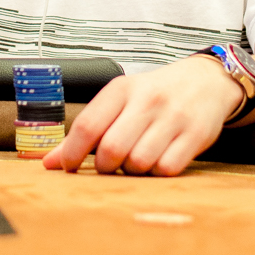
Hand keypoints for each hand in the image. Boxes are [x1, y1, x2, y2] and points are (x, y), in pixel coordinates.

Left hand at [42, 56, 242, 175]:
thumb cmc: (153, 95)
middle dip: (105, 166)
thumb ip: (86, 131)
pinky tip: (157, 160)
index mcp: (121, 89)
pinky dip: (156, 173)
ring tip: (136, 159)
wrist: (206, 81)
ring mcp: (173, 117)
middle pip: (112, 149)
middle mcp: (147, 100)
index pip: (87, 125)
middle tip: (109, 164)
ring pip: (138, 162)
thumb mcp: (119, 102)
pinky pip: (166, 169)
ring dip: (132, 171)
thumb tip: (48, 164)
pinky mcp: (195, 135)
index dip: (71, 153)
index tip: (68, 167)